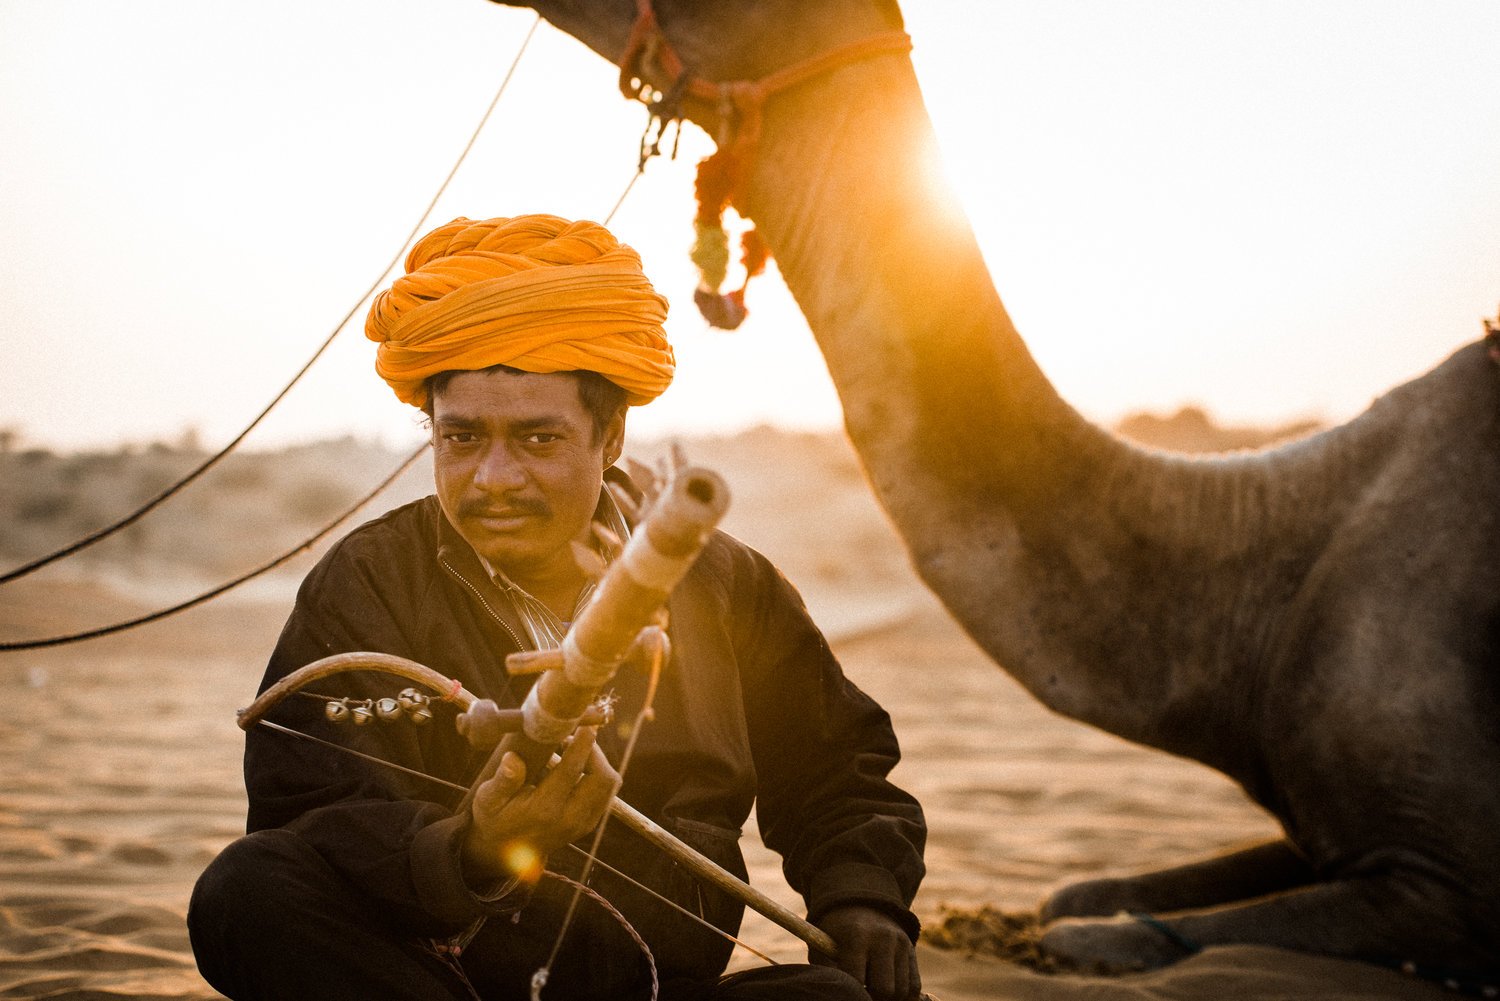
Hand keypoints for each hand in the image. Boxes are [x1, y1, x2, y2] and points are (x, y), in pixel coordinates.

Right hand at [462, 727, 619, 881]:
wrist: (507, 853)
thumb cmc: (496, 818)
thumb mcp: (488, 800)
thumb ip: (503, 780)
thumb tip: (512, 758)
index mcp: (543, 810)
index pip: (571, 772)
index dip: (582, 745)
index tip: (584, 725)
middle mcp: (568, 819)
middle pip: (601, 779)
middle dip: (595, 752)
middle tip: (577, 736)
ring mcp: (582, 823)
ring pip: (609, 785)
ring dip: (599, 761)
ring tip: (576, 748)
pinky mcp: (588, 823)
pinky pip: (607, 792)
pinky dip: (599, 773)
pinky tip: (579, 764)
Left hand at [811, 905, 920, 1000]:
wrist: (859, 907)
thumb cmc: (836, 933)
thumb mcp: (823, 946)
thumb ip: (828, 971)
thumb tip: (840, 993)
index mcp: (857, 935)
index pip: (857, 979)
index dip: (851, 992)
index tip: (846, 992)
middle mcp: (883, 938)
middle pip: (884, 989)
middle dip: (871, 997)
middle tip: (861, 993)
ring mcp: (900, 943)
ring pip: (901, 991)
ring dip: (887, 998)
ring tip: (872, 991)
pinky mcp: (911, 949)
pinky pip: (914, 985)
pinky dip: (903, 995)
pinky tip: (887, 991)